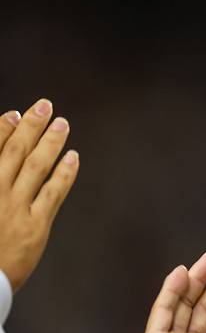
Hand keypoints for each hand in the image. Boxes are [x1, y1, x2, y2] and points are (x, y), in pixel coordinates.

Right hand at [0, 99, 78, 291]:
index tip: (13, 114)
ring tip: (62, 124)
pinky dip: (64, 173)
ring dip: (51, 142)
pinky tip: (73, 158)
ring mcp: (15, 208)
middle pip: (15, 151)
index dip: (2, 129)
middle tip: (45, 106)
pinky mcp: (35, 226)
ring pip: (36, 166)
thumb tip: (6, 165)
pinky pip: (53, 193)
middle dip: (30, 126)